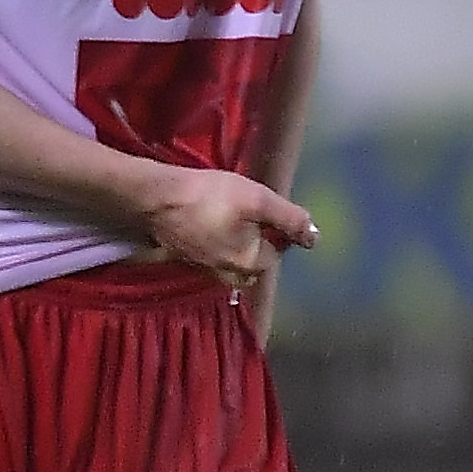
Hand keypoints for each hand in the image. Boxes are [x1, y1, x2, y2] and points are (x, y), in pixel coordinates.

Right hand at [140, 163, 313, 289]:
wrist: (157, 198)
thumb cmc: (211, 197)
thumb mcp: (258, 200)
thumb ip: (290, 219)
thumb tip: (315, 238)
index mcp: (250, 263)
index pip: (278, 251)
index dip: (281, 229)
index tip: (271, 207)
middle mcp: (228, 274)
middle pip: (255, 265)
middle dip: (260, 247)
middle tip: (256, 218)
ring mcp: (204, 269)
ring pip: (233, 264)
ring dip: (239, 248)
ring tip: (236, 223)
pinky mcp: (186, 258)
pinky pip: (213, 258)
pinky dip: (218, 246)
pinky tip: (212, 226)